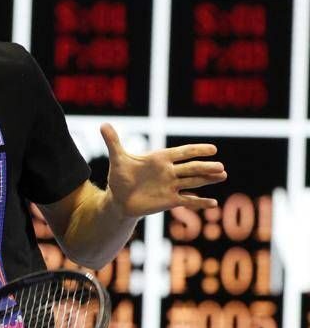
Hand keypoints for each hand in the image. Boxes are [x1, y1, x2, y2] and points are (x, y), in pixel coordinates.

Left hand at [101, 123, 226, 217]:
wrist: (119, 198)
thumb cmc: (121, 177)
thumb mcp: (118, 159)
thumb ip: (113, 142)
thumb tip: (103, 124)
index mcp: (160, 159)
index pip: (182, 152)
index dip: (196, 150)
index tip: (213, 149)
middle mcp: (169, 171)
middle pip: (191, 168)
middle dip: (205, 168)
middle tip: (221, 167)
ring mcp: (171, 186)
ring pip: (193, 182)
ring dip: (207, 179)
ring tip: (223, 175)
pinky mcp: (170, 200)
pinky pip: (187, 201)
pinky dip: (199, 203)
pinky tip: (213, 203)